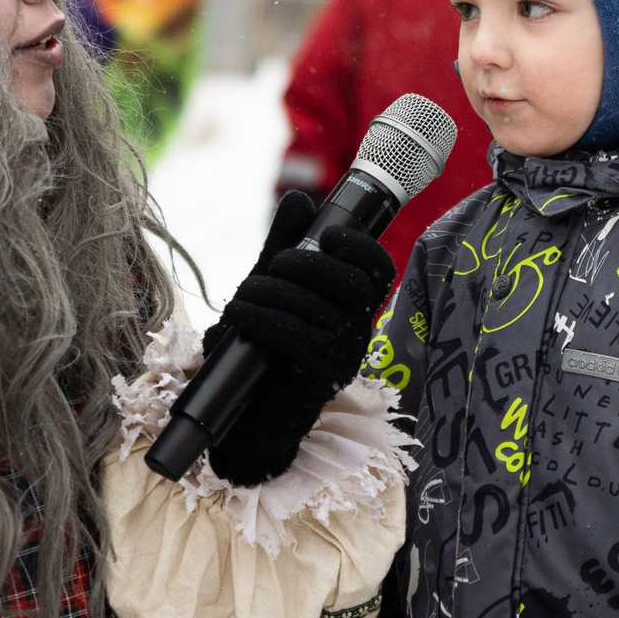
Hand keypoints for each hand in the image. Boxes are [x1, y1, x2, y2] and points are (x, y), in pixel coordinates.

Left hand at [203, 192, 396, 485]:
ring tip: (242, 298)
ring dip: (269, 292)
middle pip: (350, 282)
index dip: (360, 246)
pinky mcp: (319, 377)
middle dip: (304, 263)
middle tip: (272, 266)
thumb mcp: (274, 290)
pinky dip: (261, 318)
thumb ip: (287, 247)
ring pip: (315, 306)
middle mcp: (358, 331)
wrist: (248, 417)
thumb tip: (300, 200)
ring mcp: (343, 356)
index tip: (328, 235)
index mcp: (354, 308)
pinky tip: (240, 318)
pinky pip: (295, 334)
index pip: (379, 270)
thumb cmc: (262, 349)